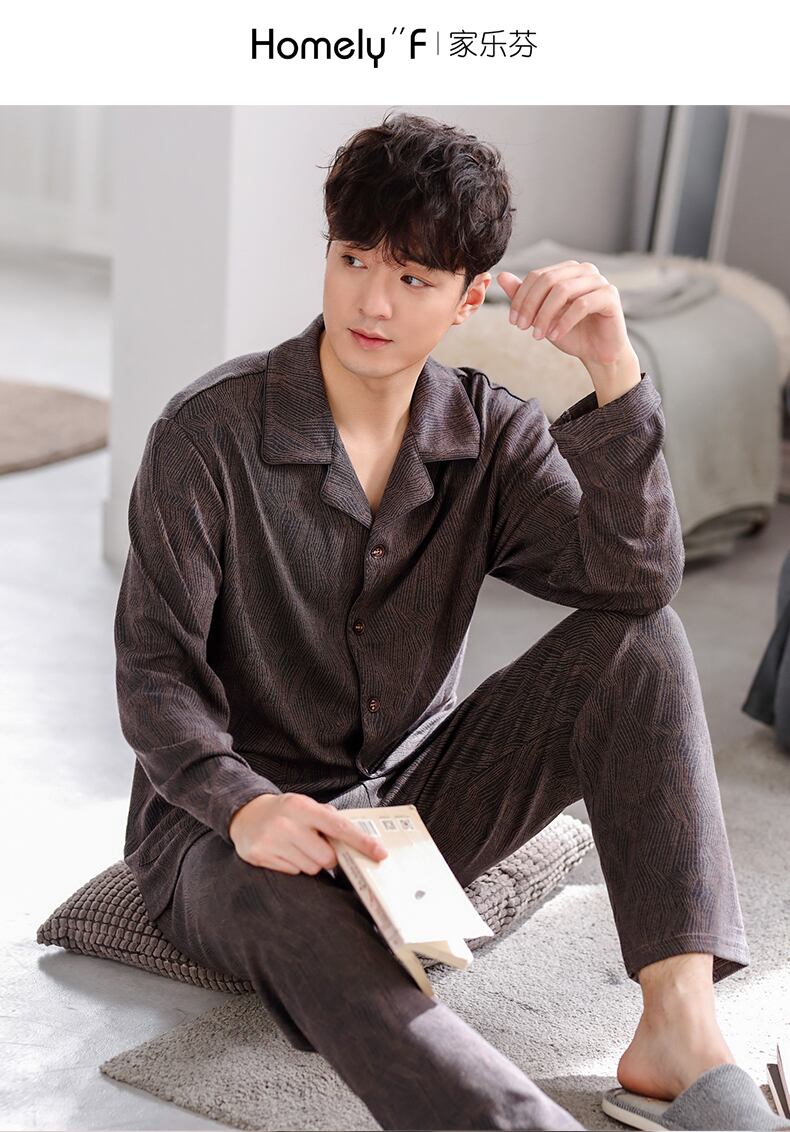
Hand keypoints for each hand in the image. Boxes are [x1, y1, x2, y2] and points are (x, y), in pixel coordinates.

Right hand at [228, 792, 387, 874]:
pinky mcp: (260, 856)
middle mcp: (286, 823)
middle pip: (326, 857)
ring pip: (310, 868)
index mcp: (302, 807)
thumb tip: (358, 838)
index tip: (380, 853)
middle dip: (328, 857)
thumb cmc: (284, 811)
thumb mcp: (306, 806)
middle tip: (318, 846)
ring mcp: (271, 841)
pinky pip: (293, 873)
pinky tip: (284, 852)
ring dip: (311, 862)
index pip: (339, 827)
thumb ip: (329, 819)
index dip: (362, 842)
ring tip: (297, 847)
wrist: (245, 813)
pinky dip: (294, 866)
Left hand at [496, 260, 630, 366]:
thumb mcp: (542, 316)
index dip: (520, 297)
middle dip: (530, 305)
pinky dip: (564, 322)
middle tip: (522, 327)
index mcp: (567, 271)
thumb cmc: (572, 333)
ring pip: (563, 290)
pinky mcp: (610, 296)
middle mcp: (584, 270)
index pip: (537, 275)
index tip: (513, 321)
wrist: (598, 353)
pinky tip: (555, 336)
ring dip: (545, 315)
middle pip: (548, 279)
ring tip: (538, 336)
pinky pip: (581, 305)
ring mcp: (599, 281)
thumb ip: (524, 297)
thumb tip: (501, 276)